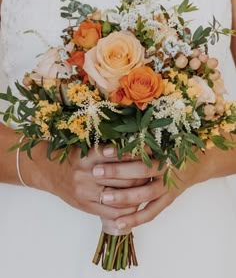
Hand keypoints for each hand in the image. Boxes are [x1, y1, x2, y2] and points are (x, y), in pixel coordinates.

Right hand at [19, 142, 144, 219]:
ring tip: (147, 190)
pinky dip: (126, 211)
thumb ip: (108, 151)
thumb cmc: (73, 158)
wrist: (50, 172)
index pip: (120, 158)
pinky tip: (134, 206)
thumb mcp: (88, 148)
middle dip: (141, 178)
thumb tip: (137, 150)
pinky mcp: (85, 206)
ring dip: (136, 195)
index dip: (137, 159)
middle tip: (152, 176)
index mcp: (89, 156)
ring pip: (119, 197)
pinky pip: (111, 213)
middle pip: (123, 179)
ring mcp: (86, 192)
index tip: (148, 159)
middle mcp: (87, 174)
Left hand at [92, 149, 213, 228]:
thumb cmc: (173, 146)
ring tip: (104, 198)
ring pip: (146, 194)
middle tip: (96, 172)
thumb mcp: (162, 137)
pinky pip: (152, 212)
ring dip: (124, 196)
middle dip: (118, 172)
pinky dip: (135, 218)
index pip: (141, 150)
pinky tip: (118, 222)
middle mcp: (168, 168)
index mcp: (165, 150)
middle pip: (142, 171)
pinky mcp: (168, 200)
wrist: (198, 161)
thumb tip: (112, 132)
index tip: (103, 150)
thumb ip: (141, 139)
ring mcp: (168, 186)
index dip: (123, 150)